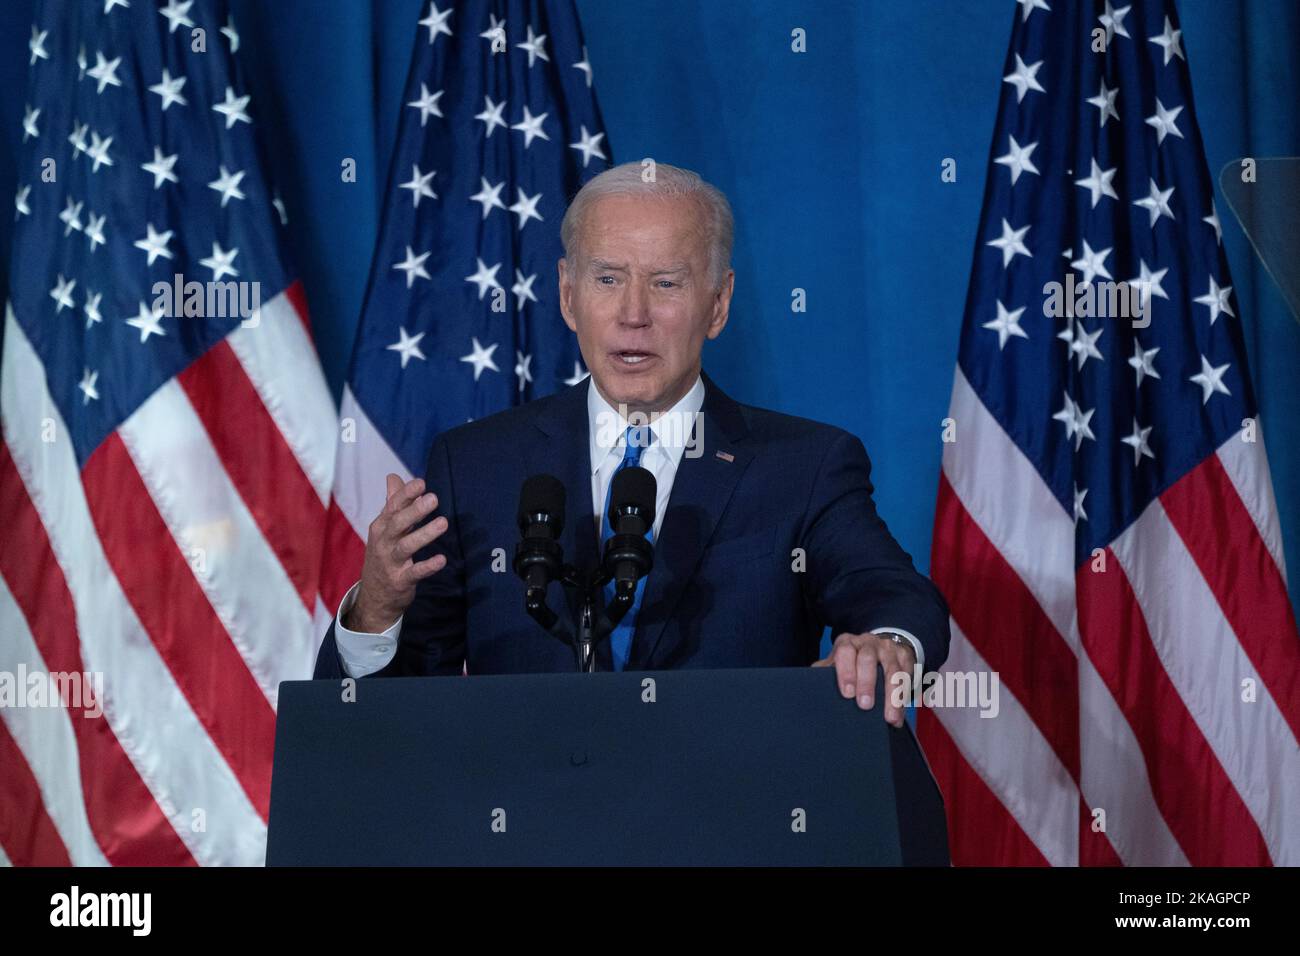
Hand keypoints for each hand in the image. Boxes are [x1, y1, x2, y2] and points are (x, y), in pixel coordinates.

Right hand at [345, 474, 448, 632]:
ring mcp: (391, 562)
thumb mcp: (385, 528)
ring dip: (425, 534)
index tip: (421, 482)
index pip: (393, 506)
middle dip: (415, 510)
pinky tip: (442, 560)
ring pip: (406, 546)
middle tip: (433, 498)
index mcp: (381, 527)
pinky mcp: (400, 581)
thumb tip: (393, 477)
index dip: (406, 494)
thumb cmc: (384, 554)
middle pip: (398, 523)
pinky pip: (415, 573)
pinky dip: (428, 566)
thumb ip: (393, 503)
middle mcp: (384, 542)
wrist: (374, 596)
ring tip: (443, 523)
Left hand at [812, 631, 915, 726]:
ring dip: (891, 695)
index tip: (847, 694)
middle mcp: (868, 642)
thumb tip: (808, 687)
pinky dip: (904, 698)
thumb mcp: (838, 661)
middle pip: (867, 658)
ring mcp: (888, 649)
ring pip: (891, 669)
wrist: (880, 646)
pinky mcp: (904, 657)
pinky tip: (899, 715)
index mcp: (847, 643)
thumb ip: (825, 671)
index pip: (845, 652)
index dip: (846, 672)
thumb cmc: (853, 660)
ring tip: (889, 718)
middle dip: (867, 683)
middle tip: (865, 706)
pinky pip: (907, 677)